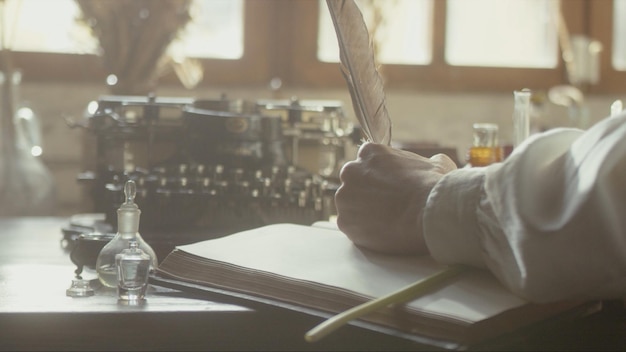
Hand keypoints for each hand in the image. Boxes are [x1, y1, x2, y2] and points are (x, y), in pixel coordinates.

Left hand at [335, 142, 456, 254]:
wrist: (429, 213)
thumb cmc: (434, 186)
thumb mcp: (437, 164)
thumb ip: (426, 162)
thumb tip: (435, 164)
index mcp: (369, 152)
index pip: (367, 163)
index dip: (379, 177)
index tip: (390, 188)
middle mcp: (351, 171)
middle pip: (354, 183)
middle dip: (367, 194)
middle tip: (387, 206)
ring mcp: (344, 197)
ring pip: (350, 206)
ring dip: (363, 213)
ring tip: (386, 221)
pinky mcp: (344, 221)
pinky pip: (351, 226)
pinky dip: (363, 230)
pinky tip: (381, 232)